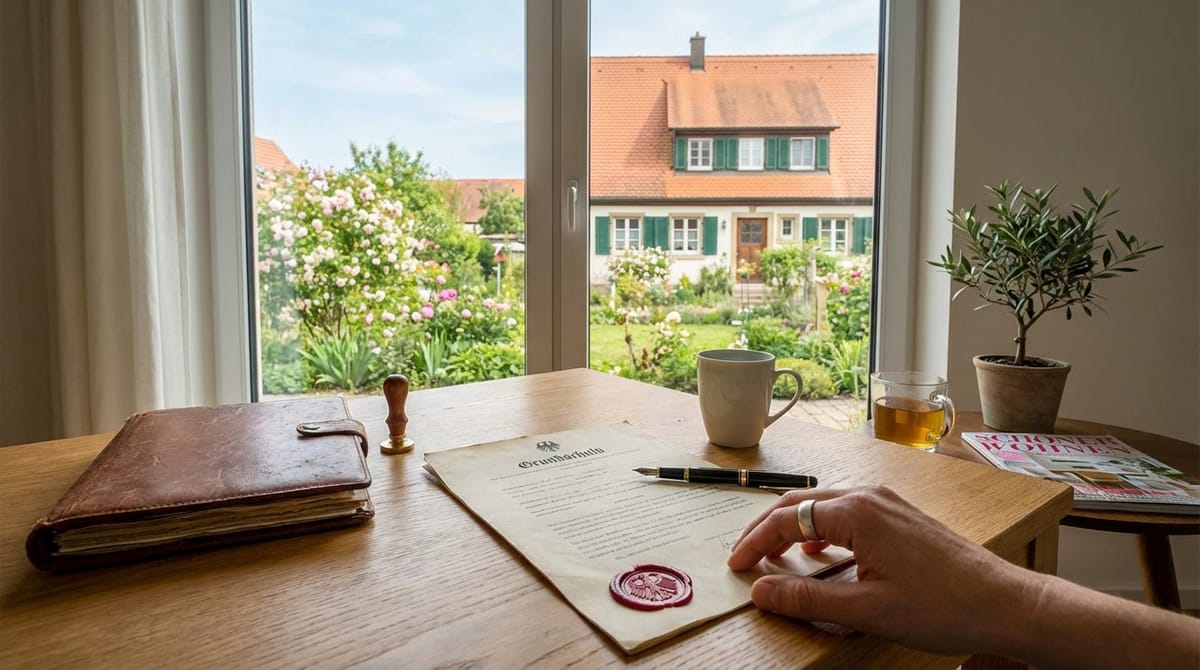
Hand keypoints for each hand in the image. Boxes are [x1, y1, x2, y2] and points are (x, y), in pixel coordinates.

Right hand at [726, 485, 1034, 655]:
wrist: (1005, 604)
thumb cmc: (943, 606)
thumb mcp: (866, 610)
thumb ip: (807, 598)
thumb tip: (761, 590)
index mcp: (857, 512)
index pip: (786, 518)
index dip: (754, 542)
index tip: (736, 565)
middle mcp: (869, 497)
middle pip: (800, 502)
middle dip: (766, 528)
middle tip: (744, 556)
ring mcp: (888, 504)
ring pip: (823, 505)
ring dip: (793, 527)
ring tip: (775, 555)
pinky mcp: (901, 517)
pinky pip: (847, 512)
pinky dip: (821, 529)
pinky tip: (821, 552)